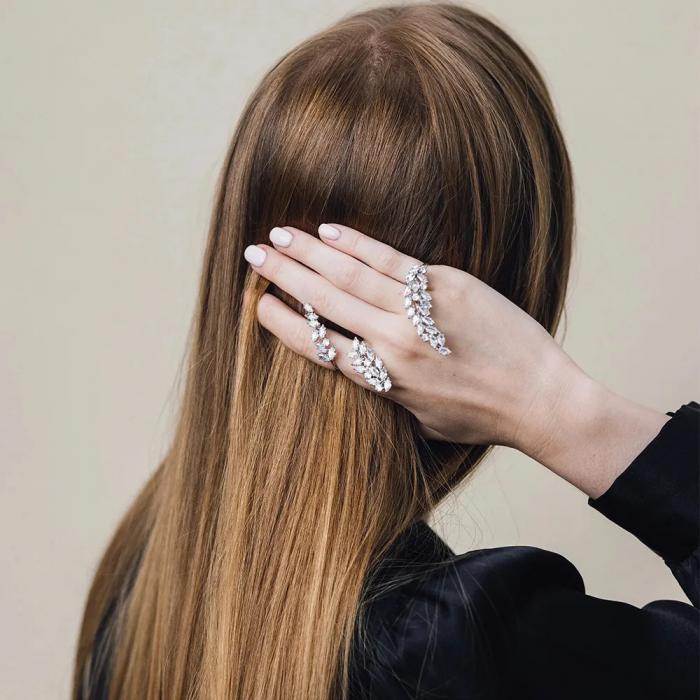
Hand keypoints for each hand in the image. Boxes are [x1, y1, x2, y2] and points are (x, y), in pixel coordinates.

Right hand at [245, 223, 669, 497]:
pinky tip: (329, 230)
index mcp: (385, 381)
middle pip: (326, 301)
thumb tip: (359, 362)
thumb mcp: (422, 419)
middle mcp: (395, 342)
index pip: (319, 346)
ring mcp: (421, 310)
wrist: (541, 398)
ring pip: (351, 275)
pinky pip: (391, 261)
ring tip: (279, 236)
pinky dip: (357, 244)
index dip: (284, 323)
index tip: (258, 303)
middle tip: (254, 255)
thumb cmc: (480, 416)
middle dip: (285, 276)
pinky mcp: (448, 285)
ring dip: (310, 253)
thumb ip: (386, 389)